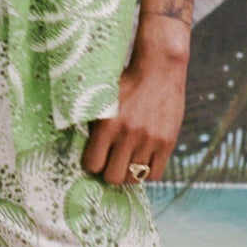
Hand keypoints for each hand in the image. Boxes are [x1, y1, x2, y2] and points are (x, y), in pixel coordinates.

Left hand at [80, 28, 188, 186]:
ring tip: (127, 160)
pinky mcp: (167, 142)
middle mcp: (128, 134)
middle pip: (113, 177)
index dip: (92, 162)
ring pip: (134, 178)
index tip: (96, 156)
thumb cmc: (125, 82)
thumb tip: (79, 146)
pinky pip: (155, 174)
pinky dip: (148, 171)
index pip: (93, 164)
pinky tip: (143, 158)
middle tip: (111, 161)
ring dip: (128, 172)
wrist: (159, 68)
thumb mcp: (101, 98)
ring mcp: (149, 140)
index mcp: (107, 123)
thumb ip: (92, 122)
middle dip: (109, 171)